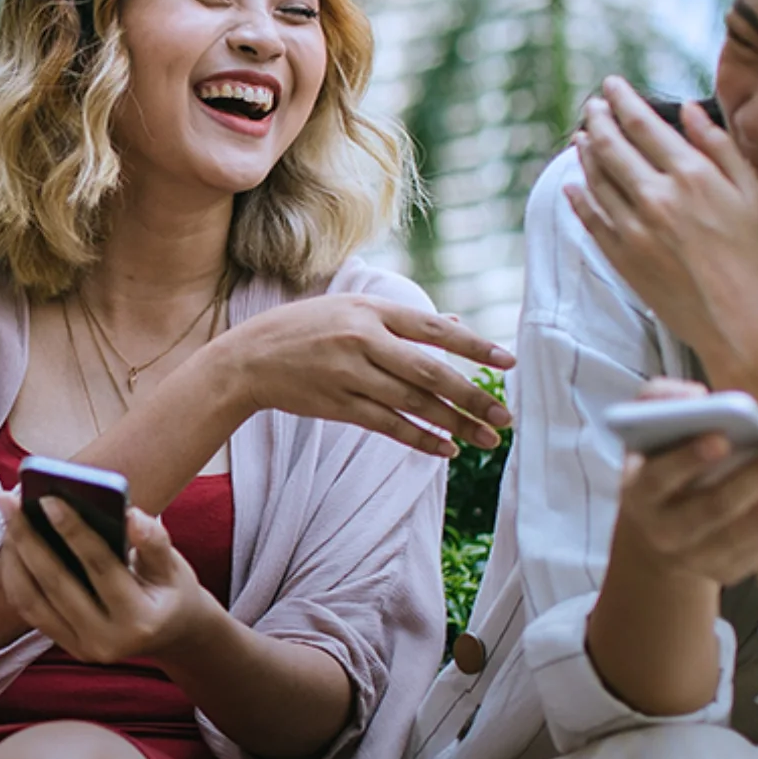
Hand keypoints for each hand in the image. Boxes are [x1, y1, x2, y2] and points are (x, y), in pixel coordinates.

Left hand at [0, 492, 212, 665]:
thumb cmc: (171, 590)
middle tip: (10, 500)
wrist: (172, 634)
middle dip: (29, 538)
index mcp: (140, 620)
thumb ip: (153, 540)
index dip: (73, 531)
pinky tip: (13, 544)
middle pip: (57, 583)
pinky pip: (29, 610)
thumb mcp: (173, 565)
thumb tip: (129, 513)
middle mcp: (108, 641)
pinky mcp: (67, 648)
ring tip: (8, 517)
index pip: (100, 567)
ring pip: (33, 600)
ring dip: (15, 556)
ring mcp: (84, 649)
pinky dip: (16, 576)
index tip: (48, 498)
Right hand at [214, 293, 513, 456]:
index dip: (475, 347)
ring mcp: (350, 375)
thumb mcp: (352, 308)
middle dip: (473, 396)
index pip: (435, 330)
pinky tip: (446, 450)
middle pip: (431, 372)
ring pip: (413, 403)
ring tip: (486, 439)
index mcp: (372, 310)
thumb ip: (403, 319)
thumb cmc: (304, 329)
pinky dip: (420, 439)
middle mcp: (364, 341)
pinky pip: (388, 426)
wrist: (248, 359)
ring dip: (454, 424)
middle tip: (506, 417)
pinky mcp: (338, 405)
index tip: (509, 362)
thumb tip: (455, 324)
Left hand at [567, 77, 757, 367]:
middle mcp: (656, 197)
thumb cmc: (753, 253)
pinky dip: (579, 198)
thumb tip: (688, 109)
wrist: (737, 316)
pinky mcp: (621, 257)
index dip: (623, 101)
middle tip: (591, 106)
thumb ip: (718, 146)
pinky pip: (590, 220)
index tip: (611, 85)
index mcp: (690, 174)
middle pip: (612, 146)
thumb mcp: (750, 191)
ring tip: (581, 137)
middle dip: (598, 119)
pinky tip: (573, 185)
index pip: (644, 125)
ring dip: (585, 154)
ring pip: (596, 180)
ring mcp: (633, 228)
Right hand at [615, 380, 757, 586]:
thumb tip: (697, 395)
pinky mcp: (732, 568)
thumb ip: (659, 400)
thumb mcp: (643, 432)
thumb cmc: (659, 466)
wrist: (654, 538)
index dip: (689, 459)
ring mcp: (701, 556)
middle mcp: (667, 532)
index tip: (721, 437)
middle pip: (718, 506)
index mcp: (641, 493)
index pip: (661, 478)